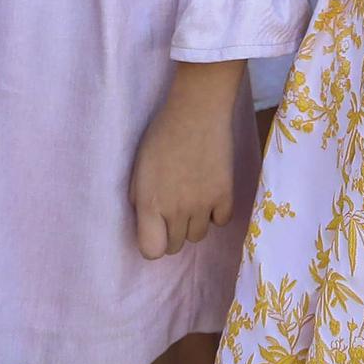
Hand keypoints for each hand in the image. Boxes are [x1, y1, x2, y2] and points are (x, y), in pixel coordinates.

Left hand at [130, 62, 240, 258]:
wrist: (196, 112)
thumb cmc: (161, 136)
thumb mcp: (138, 169)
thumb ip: (140, 200)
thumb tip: (147, 221)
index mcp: (149, 204)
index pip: (151, 252)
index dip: (152, 242)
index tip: (154, 228)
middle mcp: (176, 211)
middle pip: (175, 246)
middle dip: (171, 232)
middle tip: (172, 206)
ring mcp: (202, 206)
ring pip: (198, 236)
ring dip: (193, 223)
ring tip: (191, 198)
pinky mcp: (225, 196)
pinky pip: (220, 222)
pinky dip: (215, 213)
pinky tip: (210, 193)